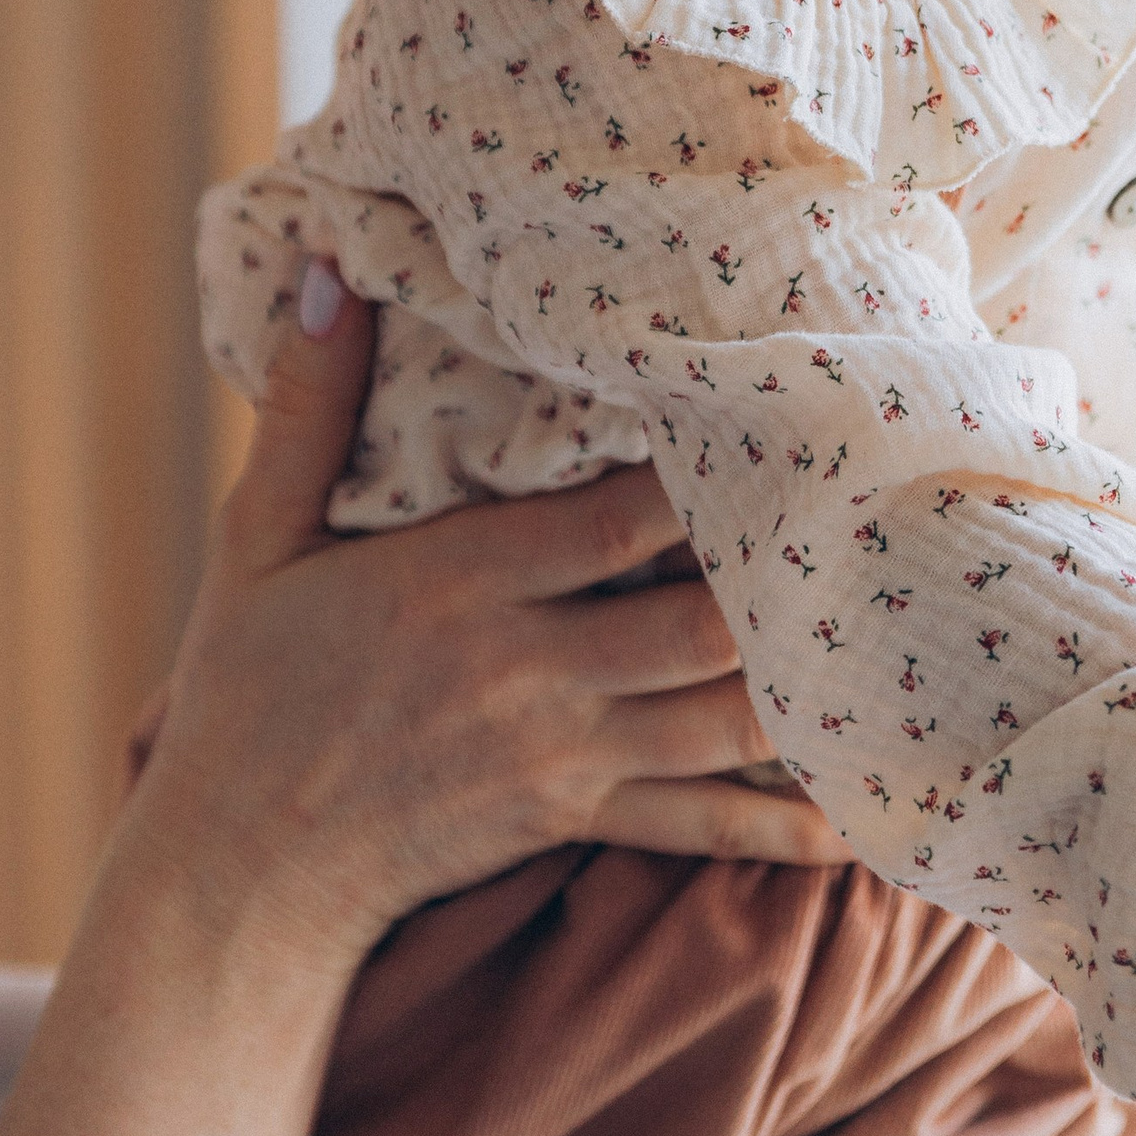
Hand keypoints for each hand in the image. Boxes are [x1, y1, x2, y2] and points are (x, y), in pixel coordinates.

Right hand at [127, 270, 842, 979]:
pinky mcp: (570, 817)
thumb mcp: (256, 540)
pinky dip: (777, 823)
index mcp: (457, 583)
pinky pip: (693, 822)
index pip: (612, 522)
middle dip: (786, 580)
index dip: (706, 480)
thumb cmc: (245, 690)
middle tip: (883, 524)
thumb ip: (306, 407)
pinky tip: (858, 815)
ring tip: (900, 640)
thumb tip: (324, 267)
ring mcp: (557, 752)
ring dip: (807, 684)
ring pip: (714, 718)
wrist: (235, 868)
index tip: (784, 421)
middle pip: (692, 621)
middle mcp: (523, 668)